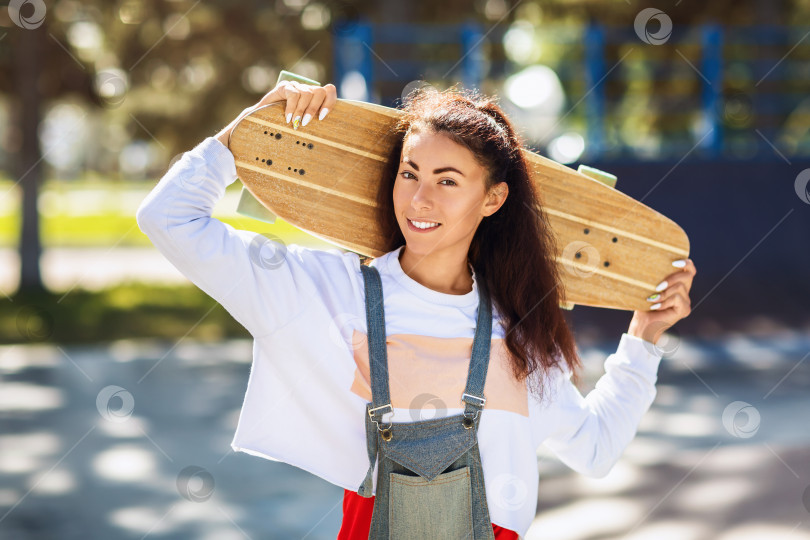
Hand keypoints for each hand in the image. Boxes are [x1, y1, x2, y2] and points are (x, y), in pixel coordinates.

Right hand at [215, 80, 336, 146]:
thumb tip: (336, 140)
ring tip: (294, 123)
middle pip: (320, 91)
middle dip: (314, 109)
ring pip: (307, 93)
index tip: (322, 118)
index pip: (329, 91)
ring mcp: (295, 86)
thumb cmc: (284, 129)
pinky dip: (291, 107)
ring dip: (301, 110)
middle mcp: (306, 89)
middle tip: (305, 123)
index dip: (329, 103)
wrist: (260, 122)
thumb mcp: (303, 127)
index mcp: (315, 97)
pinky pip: (293, 94)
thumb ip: (314, 125)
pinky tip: (287, 118)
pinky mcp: (284, 86)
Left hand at [627, 258, 695, 345]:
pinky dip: (664, 301)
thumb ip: (657, 278)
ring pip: (680, 287)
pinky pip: (677, 298)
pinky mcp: (684, 310)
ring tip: (652, 299)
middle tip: (657, 287)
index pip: (690, 270)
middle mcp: (685, 293)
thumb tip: (652, 263)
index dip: (686, 263)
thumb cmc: (643, 305)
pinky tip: (655, 306)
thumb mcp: (650, 288)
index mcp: (678, 286)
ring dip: (664, 293)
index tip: (674, 262)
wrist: (643, 325)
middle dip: (672, 278)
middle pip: (687, 276)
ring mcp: (686, 302)